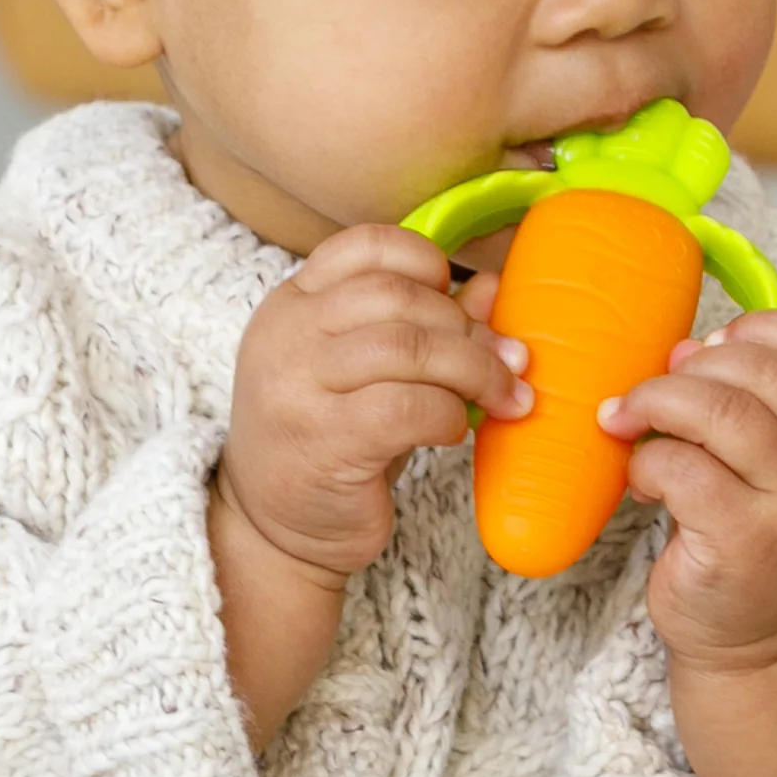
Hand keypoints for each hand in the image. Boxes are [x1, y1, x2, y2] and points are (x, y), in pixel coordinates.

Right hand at [219, 226, 531, 581]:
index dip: (425, 263)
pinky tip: (453, 431)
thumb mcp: (368, 374)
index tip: (454, 302)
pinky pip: (408, 407)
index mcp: (292, 304)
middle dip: (466, 327)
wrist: (271, 529)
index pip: (364, 246)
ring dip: (473, 371)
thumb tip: (494, 288)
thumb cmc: (327, 444)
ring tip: (501, 397)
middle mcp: (287, 336)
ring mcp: (298, 387)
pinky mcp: (324, 441)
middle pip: (397, 295)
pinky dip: (448, 416)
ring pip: (409, 347)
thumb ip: (422, 325)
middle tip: (505, 362)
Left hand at [602, 312, 776, 669]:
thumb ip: (743, 402)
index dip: (757, 331)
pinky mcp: (745, 542)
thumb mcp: (774, 463)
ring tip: (629, 425)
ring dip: (656, 405)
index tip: (707, 349)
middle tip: (650, 395)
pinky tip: (642, 484)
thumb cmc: (754, 536)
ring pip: (721, 412)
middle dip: (690, 369)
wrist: (761, 641)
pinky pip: (682, 468)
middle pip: (764, 371)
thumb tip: (684, 348)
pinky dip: (645, 463)